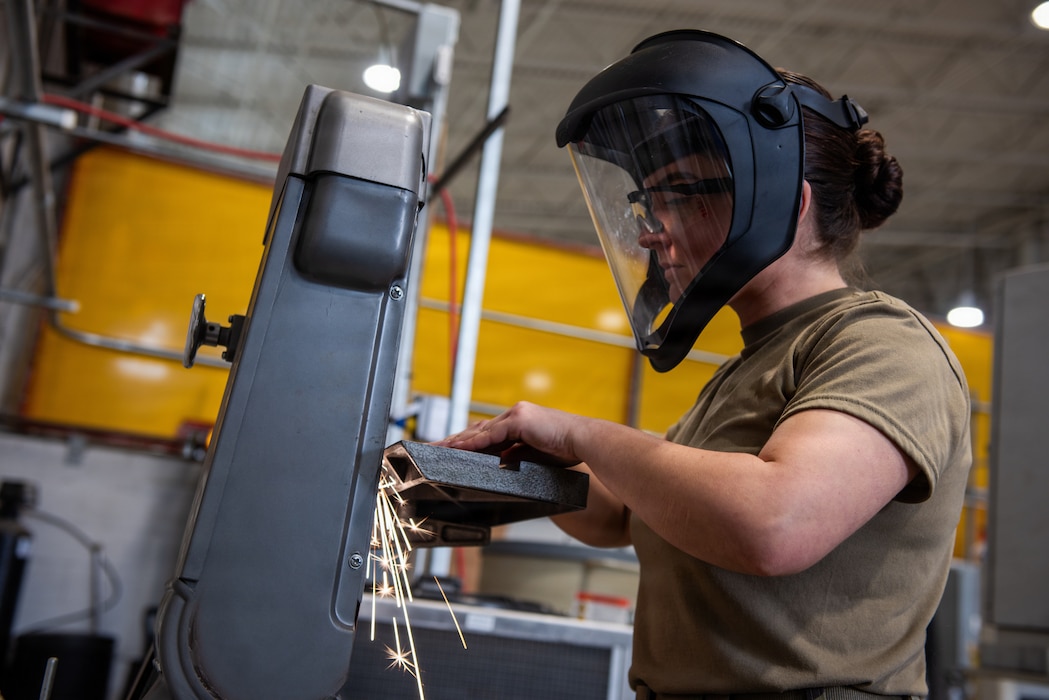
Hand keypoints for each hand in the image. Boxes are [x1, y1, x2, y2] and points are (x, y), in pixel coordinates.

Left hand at [437, 401, 582, 467]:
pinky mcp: (520, 420)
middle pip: (478, 429)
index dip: (468, 441)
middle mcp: (516, 413)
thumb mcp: (536, 454)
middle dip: (454, 440)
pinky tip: (457, 448)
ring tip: (437, 449)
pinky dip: (473, 443)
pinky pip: (490, 435)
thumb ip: (517, 455)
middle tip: (433, 448)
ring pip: (480, 431)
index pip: (487, 432)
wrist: (586, 440)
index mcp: (520, 421)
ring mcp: (517, 414)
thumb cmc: (568, 449)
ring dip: (457, 441)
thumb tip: (500, 463)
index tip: (451, 449)